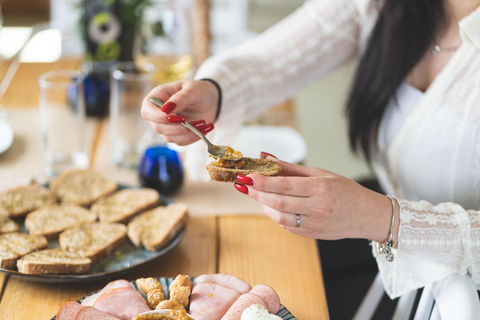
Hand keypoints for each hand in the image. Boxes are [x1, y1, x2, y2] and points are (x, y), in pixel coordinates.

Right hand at [141, 80, 218, 145]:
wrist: (209, 101)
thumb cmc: (198, 91)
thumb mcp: (192, 90)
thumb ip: (180, 98)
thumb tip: (166, 109)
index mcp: (156, 98)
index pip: (147, 111)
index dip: (159, 117)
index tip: (178, 116)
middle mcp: (158, 114)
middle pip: (158, 127)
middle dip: (178, 127)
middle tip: (196, 121)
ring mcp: (166, 126)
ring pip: (170, 137)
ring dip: (188, 133)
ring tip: (203, 123)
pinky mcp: (176, 135)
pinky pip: (181, 142)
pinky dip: (193, 137)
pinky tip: (203, 128)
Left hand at [234, 154, 397, 242]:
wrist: (367, 215)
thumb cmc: (345, 190)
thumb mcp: (321, 173)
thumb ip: (291, 168)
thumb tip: (266, 156)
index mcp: (320, 189)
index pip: (284, 186)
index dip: (261, 182)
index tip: (246, 176)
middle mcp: (317, 208)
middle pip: (277, 201)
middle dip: (256, 193)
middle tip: (241, 184)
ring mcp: (314, 224)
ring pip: (279, 216)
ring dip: (263, 205)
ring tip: (256, 193)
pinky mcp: (311, 235)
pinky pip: (286, 226)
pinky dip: (275, 215)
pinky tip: (271, 205)